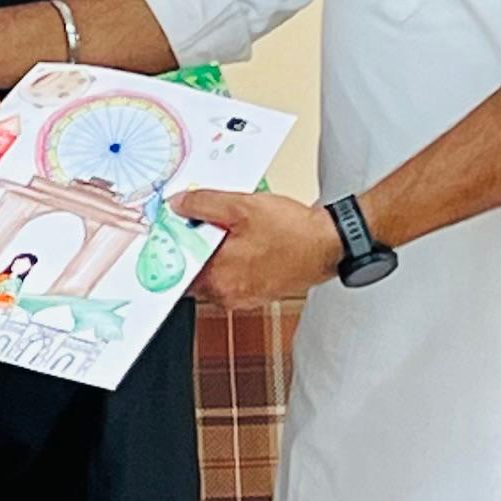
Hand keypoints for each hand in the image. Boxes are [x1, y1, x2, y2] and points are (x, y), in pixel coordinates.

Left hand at [176, 188, 343, 303]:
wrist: (329, 245)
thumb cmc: (293, 232)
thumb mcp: (242, 207)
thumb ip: (204, 204)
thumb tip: (179, 204)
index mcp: (218, 277)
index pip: (178, 268)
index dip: (173, 247)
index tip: (171, 233)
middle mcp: (227, 294)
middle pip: (195, 271)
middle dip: (196, 247)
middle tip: (205, 224)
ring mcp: (243, 297)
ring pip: (215, 274)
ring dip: (216, 254)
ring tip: (230, 230)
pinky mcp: (258, 293)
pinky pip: (234, 277)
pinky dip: (234, 261)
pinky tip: (246, 242)